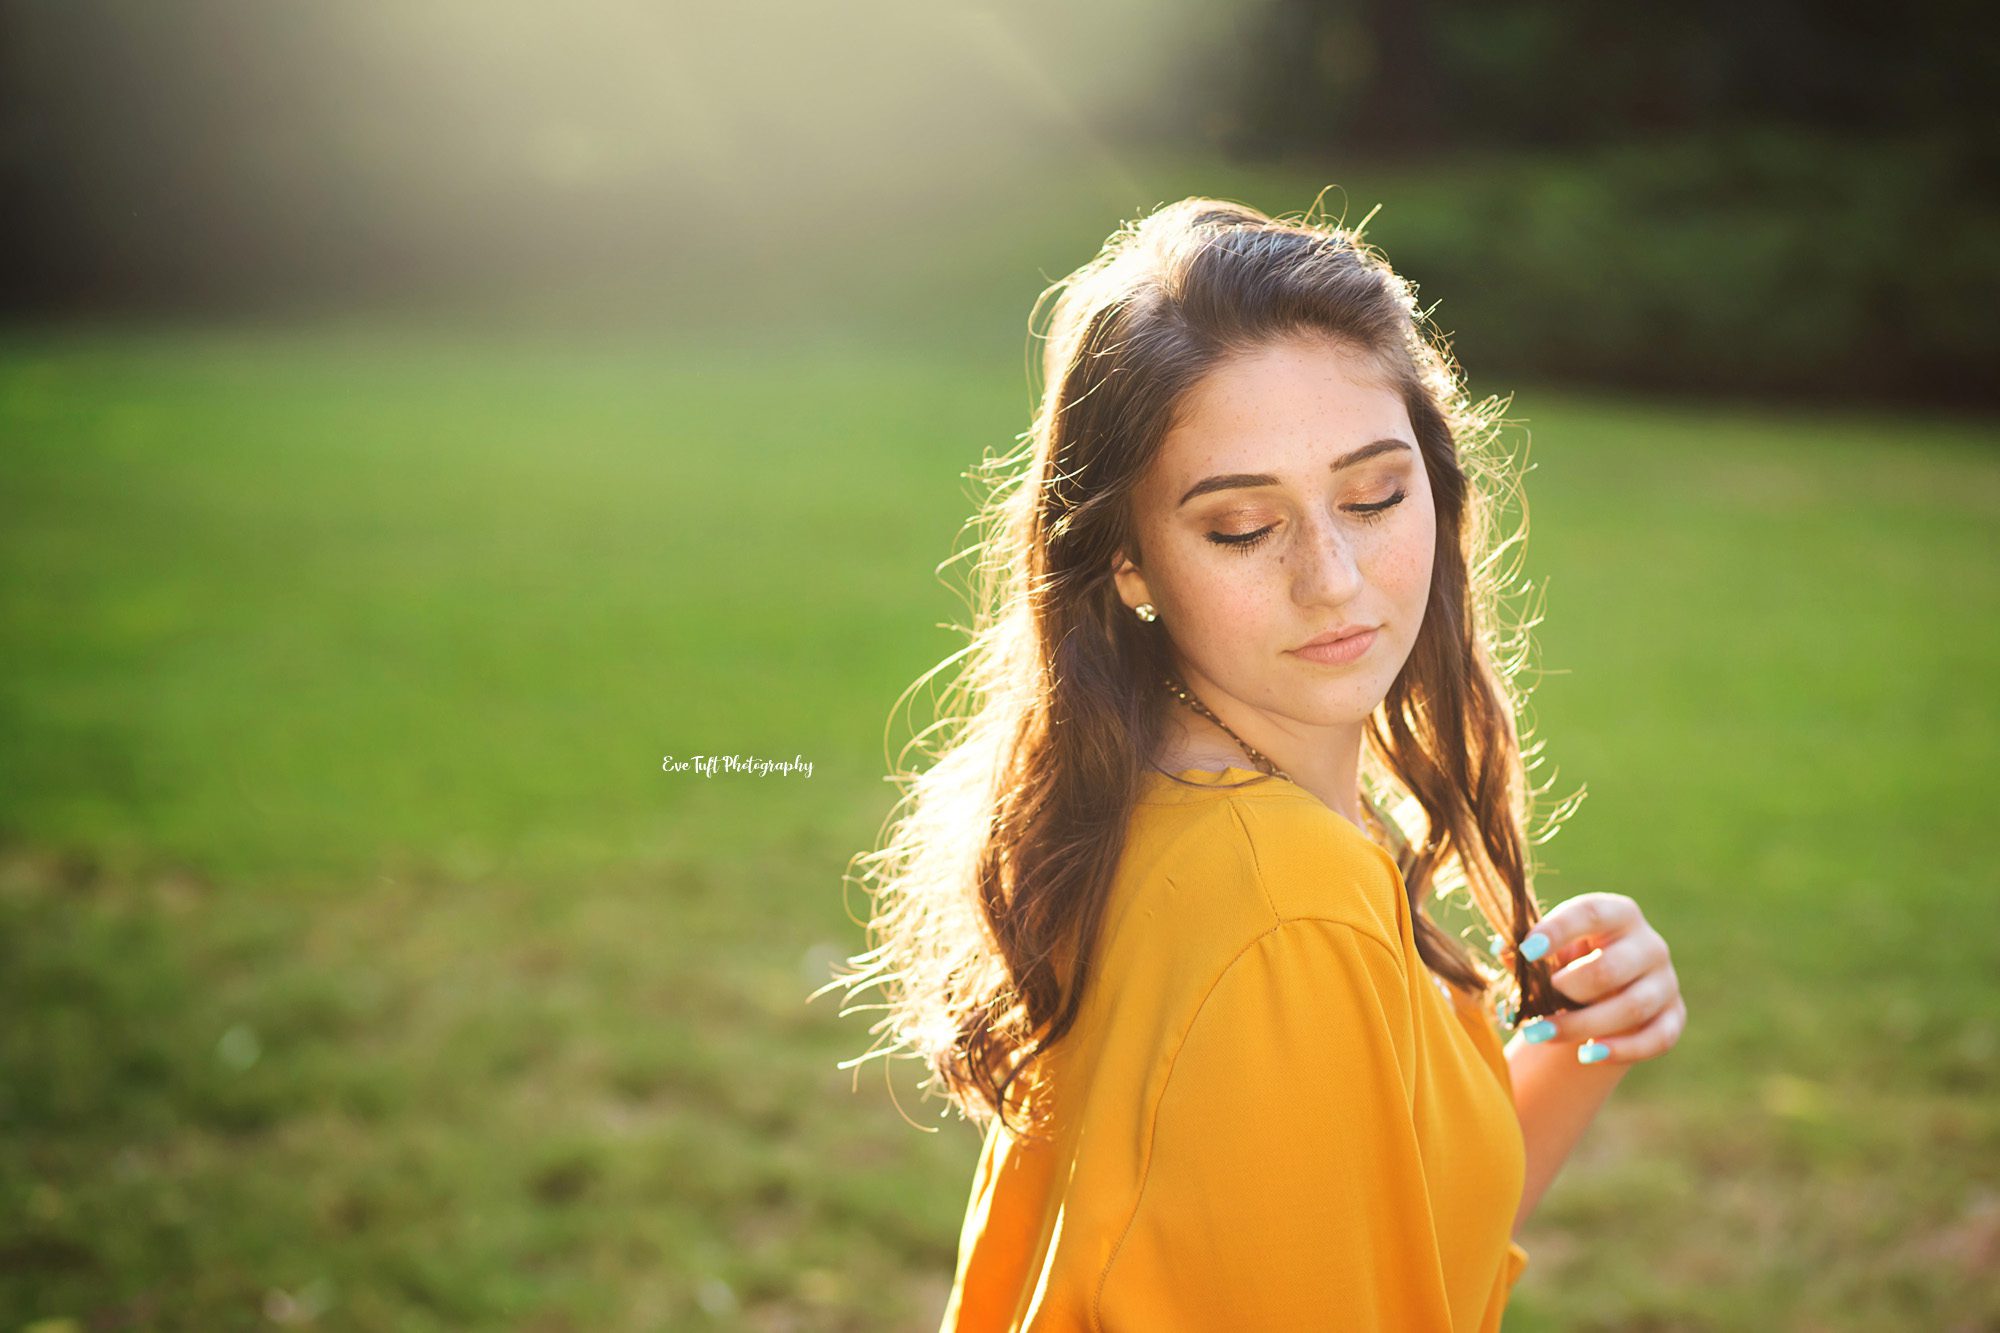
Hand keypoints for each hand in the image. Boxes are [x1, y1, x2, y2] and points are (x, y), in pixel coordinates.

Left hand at [1514, 892, 1683, 1066]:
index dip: (1557, 931)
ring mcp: (1666, 981)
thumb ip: (1526, 951)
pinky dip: (1621, 1049)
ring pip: (1631, 1007)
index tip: (1526, 951)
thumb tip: (1504, 949)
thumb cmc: (1568, 961)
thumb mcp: (1547, 951)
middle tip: (1535, 1003)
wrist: (1600, 994)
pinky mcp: (1674, 1016)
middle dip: (1568, 989)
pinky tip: (1586, 1055)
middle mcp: (1649, 944)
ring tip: (1540, 1035)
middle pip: (1611, 968)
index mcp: (1617, 913)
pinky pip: (1656, 1038)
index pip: (1591, 914)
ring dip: (1582, 1025)